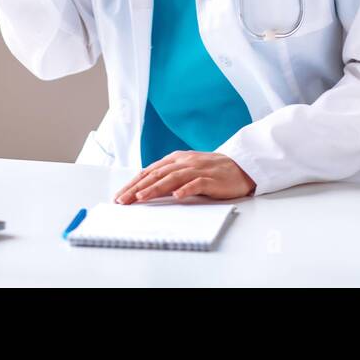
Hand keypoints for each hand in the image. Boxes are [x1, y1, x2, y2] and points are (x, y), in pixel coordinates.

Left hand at [114, 151, 255, 202]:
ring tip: (141, 198)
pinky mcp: (211, 178)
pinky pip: (196, 183)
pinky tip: (177, 196)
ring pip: (172, 178)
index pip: (149, 171)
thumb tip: (144, 189)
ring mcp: (197, 169)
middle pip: (156, 175)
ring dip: (155, 188)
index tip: (120, 196)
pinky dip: (186, 189)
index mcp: (175, 159)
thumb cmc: (209, 171)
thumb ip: (168, 176)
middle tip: (122, 200)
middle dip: (137, 188)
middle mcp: (183, 162)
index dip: (133, 183)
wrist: (239, 167)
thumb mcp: (185, 169)